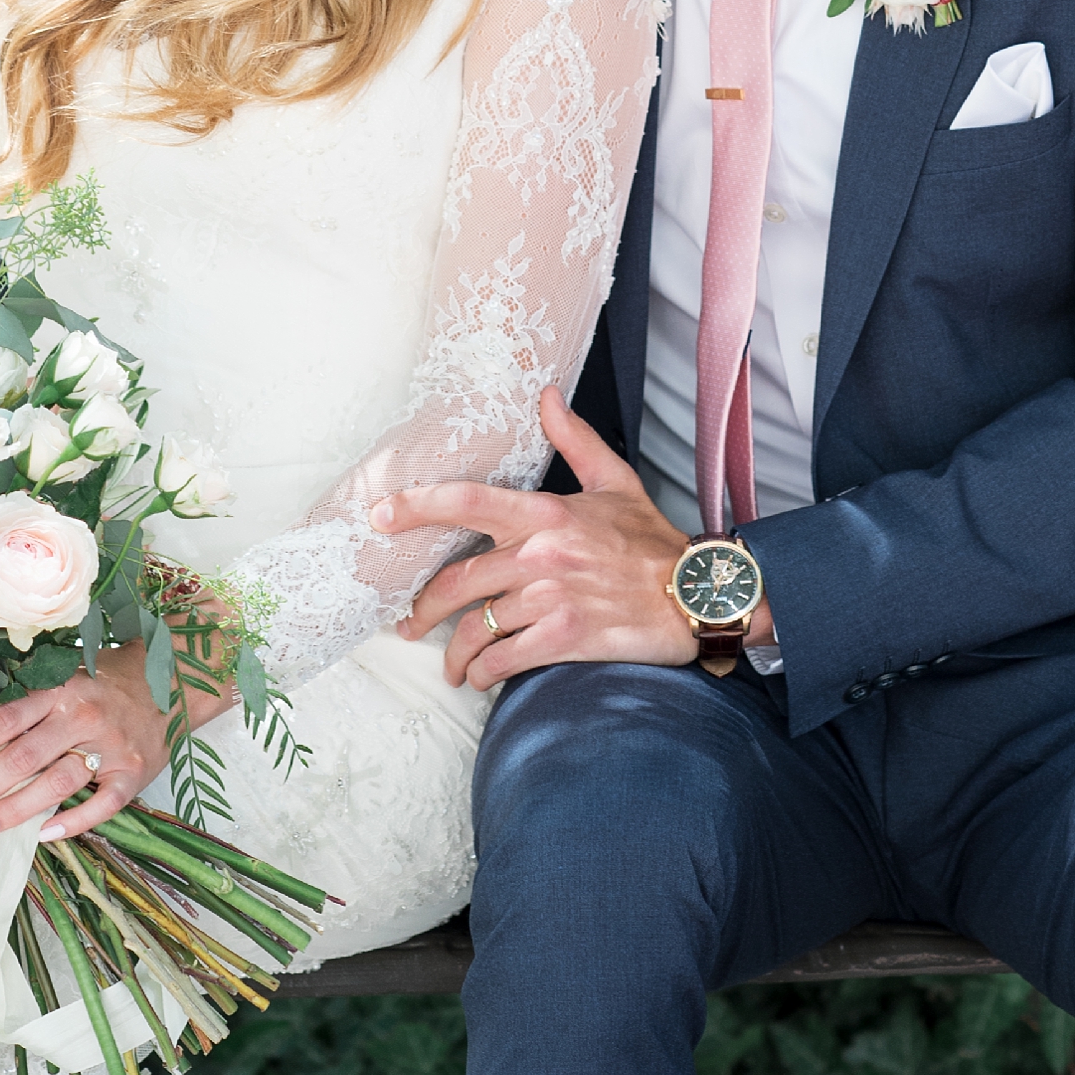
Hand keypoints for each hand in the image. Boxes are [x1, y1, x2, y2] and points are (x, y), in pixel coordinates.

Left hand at [0, 643, 178, 842]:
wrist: (173, 681)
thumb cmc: (108, 682)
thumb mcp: (68, 676)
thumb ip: (31, 703)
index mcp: (62, 687)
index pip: (6, 720)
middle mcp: (84, 715)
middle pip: (24, 757)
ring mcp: (111, 746)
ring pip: (56, 784)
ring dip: (15, 809)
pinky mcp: (133, 774)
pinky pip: (100, 806)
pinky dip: (71, 823)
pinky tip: (43, 834)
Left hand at [374, 388, 764, 687]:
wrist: (695, 595)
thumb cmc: (652, 542)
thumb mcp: (615, 481)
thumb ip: (574, 440)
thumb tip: (545, 396)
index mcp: (545, 512)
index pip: (467, 501)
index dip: (417, 507)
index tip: (379, 516)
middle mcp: (540, 553)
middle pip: (458, 582)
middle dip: (422, 609)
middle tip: (407, 623)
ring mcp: (551, 597)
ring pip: (478, 628)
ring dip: (456, 654)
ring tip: (451, 666)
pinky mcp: (565, 637)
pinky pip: (506, 659)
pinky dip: (486, 674)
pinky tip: (483, 679)